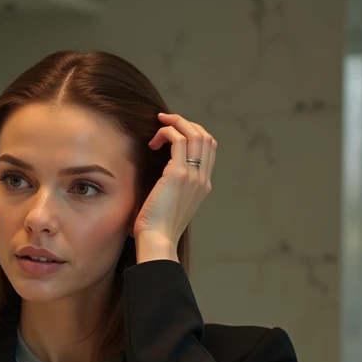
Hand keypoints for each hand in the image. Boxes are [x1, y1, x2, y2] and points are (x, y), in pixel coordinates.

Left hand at [133, 113, 216, 262]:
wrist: (157, 241)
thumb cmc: (155, 228)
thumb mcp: (168, 204)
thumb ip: (170, 188)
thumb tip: (157, 178)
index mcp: (203, 185)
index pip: (208, 149)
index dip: (193, 133)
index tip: (173, 132)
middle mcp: (202, 179)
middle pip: (205, 137)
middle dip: (185, 123)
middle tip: (165, 120)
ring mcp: (193, 176)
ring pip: (195, 134)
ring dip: (176, 123)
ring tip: (159, 124)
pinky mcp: (179, 174)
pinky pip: (178, 140)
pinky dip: (167, 133)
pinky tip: (153, 141)